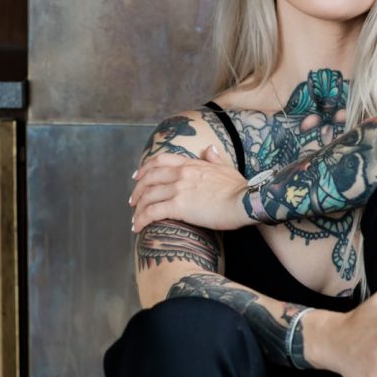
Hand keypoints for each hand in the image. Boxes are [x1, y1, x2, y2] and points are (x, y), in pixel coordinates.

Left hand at [130, 145, 253, 231]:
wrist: (244, 201)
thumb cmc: (240, 189)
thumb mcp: (227, 168)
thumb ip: (215, 158)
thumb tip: (209, 149)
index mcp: (191, 164)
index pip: (160, 160)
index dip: (145, 168)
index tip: (137, 176)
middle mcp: (181, 174)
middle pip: (149, 178)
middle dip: (137, 190)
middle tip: (132, 201)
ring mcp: (178, 189)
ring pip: (148, 196)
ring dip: (138, 208)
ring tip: (134, 219)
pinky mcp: (178, 206)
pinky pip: (152, 212)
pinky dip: (142, 220)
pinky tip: (138, 228)